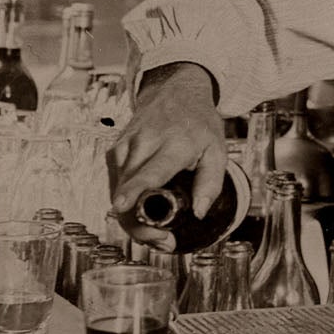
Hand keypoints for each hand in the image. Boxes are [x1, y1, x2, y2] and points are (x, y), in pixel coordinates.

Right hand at [107, 61, 226, 226]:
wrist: (175, 92)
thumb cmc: (198, 124)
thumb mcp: (218, 150)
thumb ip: (211, 183)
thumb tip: (198, 212)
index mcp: (172, 143)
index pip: (149, 171)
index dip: (134, 192)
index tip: (122, 206)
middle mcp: (143, 143)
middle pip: (128, 190)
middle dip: (139, 223)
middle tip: (162, 241)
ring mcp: (125, 146)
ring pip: (118, 191)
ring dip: (132, 219)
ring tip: (157, 233)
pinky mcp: (115, 151)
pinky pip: (115, 185)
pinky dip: (127, 204)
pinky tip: (143, 214)